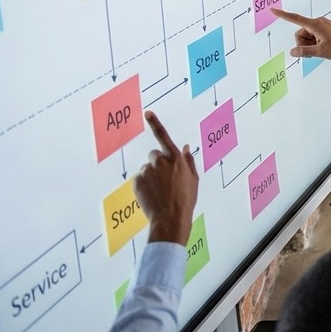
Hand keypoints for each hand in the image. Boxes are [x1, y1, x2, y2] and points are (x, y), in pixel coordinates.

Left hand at [136, 111, 198, 245]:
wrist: (171, 219)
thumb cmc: (186, 199)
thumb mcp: (193, 179)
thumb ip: (188, 161)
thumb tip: (184, 147)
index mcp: (176, 159)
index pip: (164, 136)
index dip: (155, 123)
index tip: (147, 112)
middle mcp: (161, 161)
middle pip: (154, 155)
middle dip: (158, 164)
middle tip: (165, 180)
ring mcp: (147, 171)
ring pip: (147, 169)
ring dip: (151, 177)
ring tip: (160, 192)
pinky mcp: (137, 181)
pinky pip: (139, 180)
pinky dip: (144, 186)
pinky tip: (152, 196)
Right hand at [272, 8, 330, 59]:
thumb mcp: (321, 52)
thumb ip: (305, 52)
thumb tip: (293, 52)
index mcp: (315, 25)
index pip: (294, 19)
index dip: (282, 15)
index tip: (272, 10)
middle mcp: (317, 22)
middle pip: (300, 34)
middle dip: (304, 44)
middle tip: (317, 51)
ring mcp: (322, 25)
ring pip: (307, 37)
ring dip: (311, 45)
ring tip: (324, 49)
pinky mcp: (326, 29)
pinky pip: (314, 37)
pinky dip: (316, 44)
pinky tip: (326, 48)